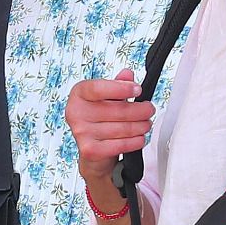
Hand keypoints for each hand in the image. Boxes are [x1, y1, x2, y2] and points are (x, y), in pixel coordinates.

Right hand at [65, 67, 152, 183]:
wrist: (91, 148)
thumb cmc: (99, 119)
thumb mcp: (107, 97)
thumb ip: (117, 84)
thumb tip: (127, 74)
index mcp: (79, 94)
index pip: (98, 88)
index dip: (121, 89)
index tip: (138, 90)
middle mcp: (76, 112)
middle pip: (118, 110)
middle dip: (141, 110)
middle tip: (149, 110)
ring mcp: (81, 132)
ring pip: (123, 128)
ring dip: (141, 126)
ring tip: (146, 124)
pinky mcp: (90, 150)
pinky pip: (121, 144)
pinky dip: (136, 141)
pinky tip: (139, 137)